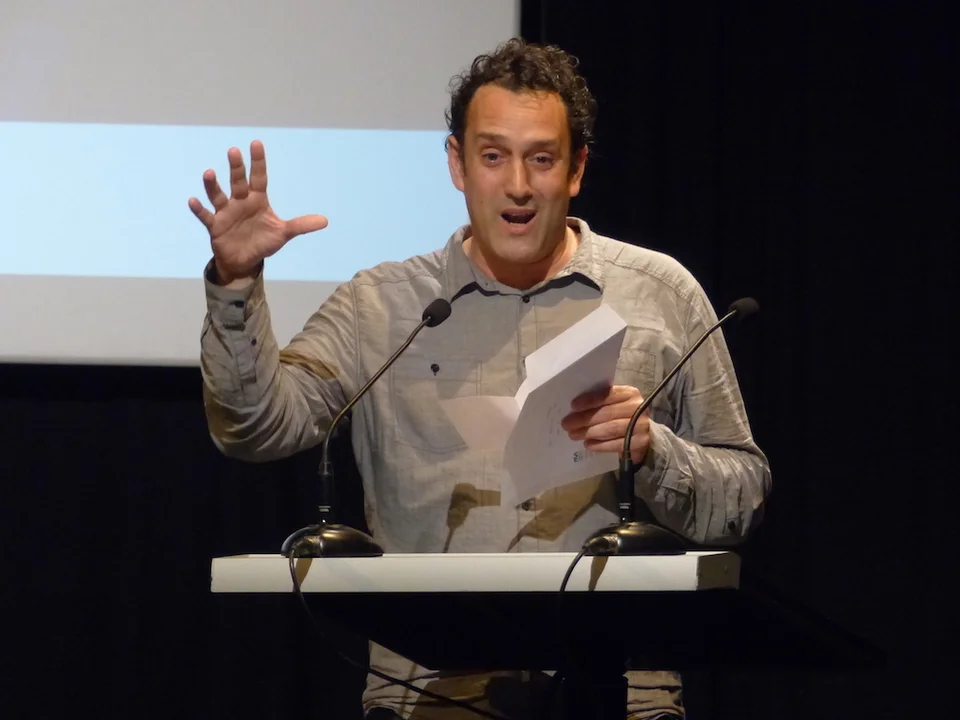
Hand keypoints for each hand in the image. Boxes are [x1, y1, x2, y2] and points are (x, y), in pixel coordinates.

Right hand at [188, 140, 327, 283]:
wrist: (244, 261)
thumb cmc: (263, 242)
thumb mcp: (283, 234)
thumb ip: (301, 225)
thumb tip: (325, 221)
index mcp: (257, 200)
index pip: (259, 178)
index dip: (258, 162)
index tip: (256, 143)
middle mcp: (240, 202)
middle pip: (238, 182)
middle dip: (236, 168)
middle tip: (234, 151)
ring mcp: (226, 212)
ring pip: (218, 195)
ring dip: (212, 185)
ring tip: (209, 173)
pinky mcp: (215, 226)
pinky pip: (205, 216)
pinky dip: (199, 209)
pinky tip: (193, 200)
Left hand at [561, 385, 649, 464]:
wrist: (645, 434)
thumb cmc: (623, 416)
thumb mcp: (616, 404)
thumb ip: (601, 402)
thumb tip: (574, 408)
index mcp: (630, 393)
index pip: (607, 395)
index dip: (589, 400)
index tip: (573, 406)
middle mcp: (637, 407)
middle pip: (606, 413)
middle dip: (584, 419)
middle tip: (566, 424)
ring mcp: (641, 425)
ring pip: (610, 428)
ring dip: (588, 432)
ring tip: (573, 435)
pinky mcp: (640, 442)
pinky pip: (616, 444)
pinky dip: (600, 445)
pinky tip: (588, 444)